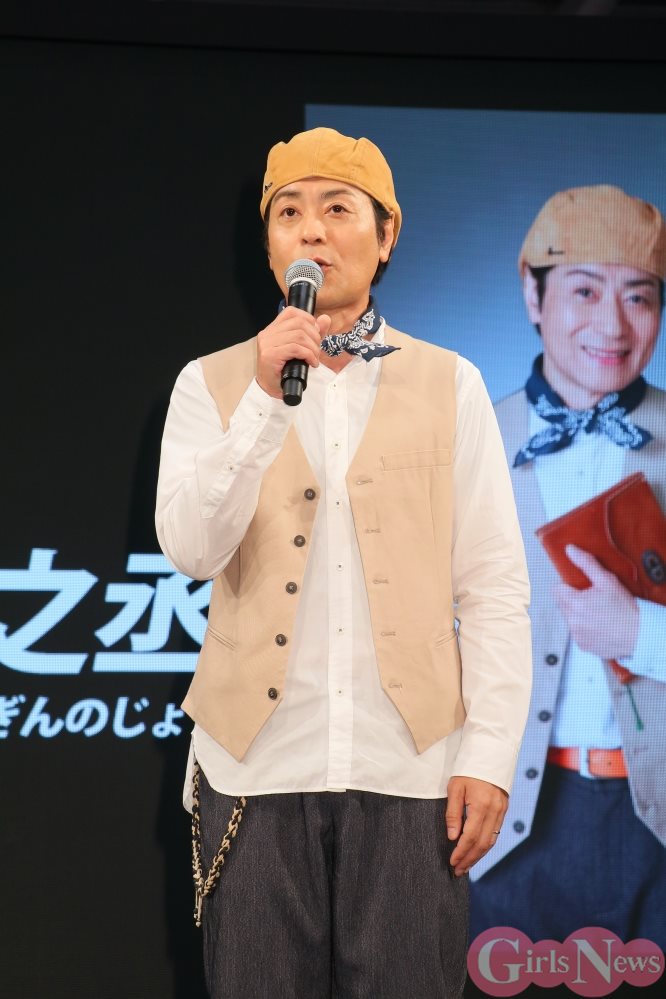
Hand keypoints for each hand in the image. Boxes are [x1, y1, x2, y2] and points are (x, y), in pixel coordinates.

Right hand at [256, 307, 331, 398]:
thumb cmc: (283, 370)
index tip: (315, 333)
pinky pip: (296, 348)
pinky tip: (311, 362)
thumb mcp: (299, 349)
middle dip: (314, 336)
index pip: (291, 312)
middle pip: (299, 323)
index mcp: (272, 329)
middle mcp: (267, 333)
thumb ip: (312, 333)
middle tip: (317, 350)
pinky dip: (309, 355)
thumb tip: (325, 319)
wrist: (271, 389)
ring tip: (314, 358)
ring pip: (299, 336)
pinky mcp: (270, 355)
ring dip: (313, 348)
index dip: (308, 319)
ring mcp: (267, 344)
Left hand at [446, 776, 507, 875]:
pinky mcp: (504, 809)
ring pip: (491, 841)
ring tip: (467, 865)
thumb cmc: (467, 769)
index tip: (452, 862)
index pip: (470, 837)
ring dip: (478, 856)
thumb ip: (453, 813)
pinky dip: (486, 845)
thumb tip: (453, 837)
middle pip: (482, 844)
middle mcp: (494, 811)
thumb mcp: (455, 788)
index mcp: (481, 806)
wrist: (489, 752)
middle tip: (458, 870)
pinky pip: (496, 833)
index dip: (461, 852)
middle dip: (470, 859)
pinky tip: (478, 851)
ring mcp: (501, 811)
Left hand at [554, 545, 638, 659]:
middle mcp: (572, 621)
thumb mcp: (607, 580)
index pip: (557, 590)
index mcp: (574, 603)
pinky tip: (600, 626)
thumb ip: (586, 563)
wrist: (639, 634)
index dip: (569, 587)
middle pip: (563, 604)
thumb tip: (570, 550)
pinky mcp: (583, 646)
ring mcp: (577, 635)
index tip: (581, 589)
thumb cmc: (625, 609)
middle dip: (574, 600)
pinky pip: (578, 633)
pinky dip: (586, 630)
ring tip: (599, 614)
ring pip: (571, 619)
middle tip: (594, 600)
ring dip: (580, 616)